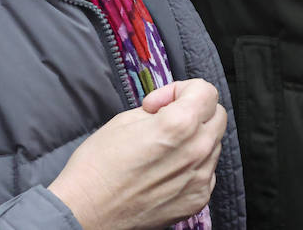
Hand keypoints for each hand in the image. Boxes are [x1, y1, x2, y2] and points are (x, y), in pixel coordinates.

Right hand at [48, 79, 226, 229]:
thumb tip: (172, 108)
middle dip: (195, 111)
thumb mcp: (125, 119)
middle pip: (217, 115)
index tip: (164, 102)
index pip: (206, 91)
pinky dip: (192, 165)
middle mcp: (197, 151)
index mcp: (179, 125)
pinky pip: (206, 171)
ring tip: (164, 148)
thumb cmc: (97, 167)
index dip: (182, 90)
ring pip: (213, 144)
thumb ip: (160, 109)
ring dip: (195, 138)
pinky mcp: (198, 199)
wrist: (86, 212)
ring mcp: (200, 178)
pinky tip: (166, 169)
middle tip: (167, 119)